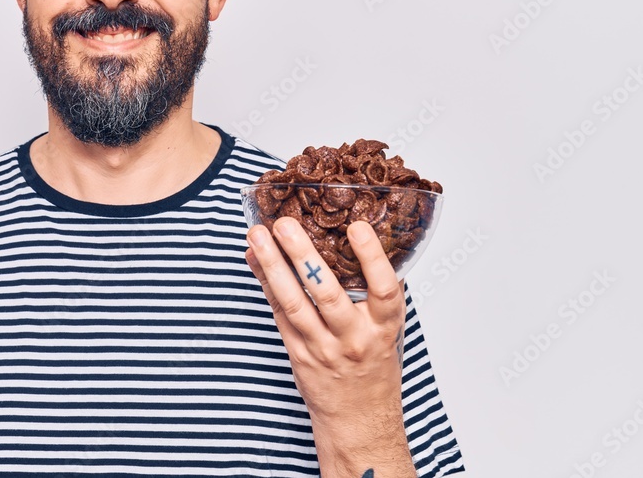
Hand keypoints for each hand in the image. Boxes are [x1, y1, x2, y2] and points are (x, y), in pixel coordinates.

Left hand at [244, 218, 405, 430]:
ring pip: (294, 303)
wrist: (359, 418)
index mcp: (383, 326)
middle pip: (326, 293)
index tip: (357, 227)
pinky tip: (254, 259)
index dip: (372, 257)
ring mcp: (323, 347)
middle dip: (302, 255)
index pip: (384, 289)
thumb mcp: (388, 328)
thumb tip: (361, 237)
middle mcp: (354, 337)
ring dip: (272, 266)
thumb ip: (377, 290)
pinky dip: (265, 283)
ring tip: (257, 236)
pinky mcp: (298, 353)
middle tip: (284, 224)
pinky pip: (278, 313)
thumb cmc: (374, 365)